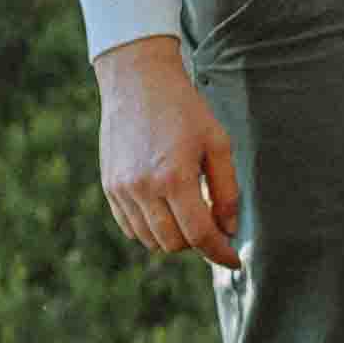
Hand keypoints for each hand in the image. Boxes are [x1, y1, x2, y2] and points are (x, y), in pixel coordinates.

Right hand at [97, 35, 240, 260]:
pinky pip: (130, 228)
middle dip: (198, 243)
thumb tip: (228, 229)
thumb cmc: (184, 109)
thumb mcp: (217, 143)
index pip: (200, 235)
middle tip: (213, 224)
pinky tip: (165, 210)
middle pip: (174, 244)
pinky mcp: (109, 187)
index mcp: (174, 178)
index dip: (220, 253)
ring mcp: (122, 190)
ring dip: (174, 238)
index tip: (234, 261)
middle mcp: (143, 189)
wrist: (137, 82)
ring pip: (150, 241)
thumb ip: (227, 190)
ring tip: (188, 213)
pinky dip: (150, 229)